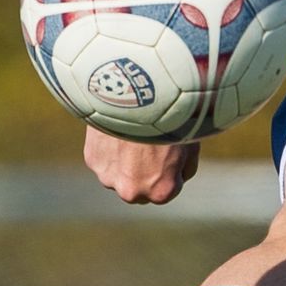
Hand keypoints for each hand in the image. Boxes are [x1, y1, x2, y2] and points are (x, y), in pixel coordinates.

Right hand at [84, 126, 200, 204]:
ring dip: (127, 163)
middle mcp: (132, 192)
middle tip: (152, 145)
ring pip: (120, 175)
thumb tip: (175, 177)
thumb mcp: (192, 145)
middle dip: (147, 173)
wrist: (138, 93)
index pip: (169, 190)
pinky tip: (121, 129)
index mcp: (161, 191)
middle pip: (141, 188)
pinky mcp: (93, 160)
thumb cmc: (172, 119)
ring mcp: (109, 177)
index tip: (173, 150)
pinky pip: (106, 159)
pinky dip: (111, 149)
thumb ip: (184, 168)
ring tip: (135, 135)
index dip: (173, 170)